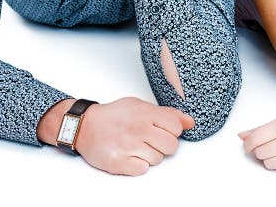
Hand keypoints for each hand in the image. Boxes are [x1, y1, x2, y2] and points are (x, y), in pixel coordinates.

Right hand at [75, 96, 194, 175]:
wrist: (85, 126)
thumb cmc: (114, 116)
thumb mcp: (141, 106)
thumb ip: (167, 114)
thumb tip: (190, 123)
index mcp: (146, 114)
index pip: (176, 127)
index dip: (172, 131)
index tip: (162, 130)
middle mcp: (139, 129)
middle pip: (171, 146)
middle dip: (164, 146)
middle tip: (151, 141)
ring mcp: (129, 146)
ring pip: (158, 159)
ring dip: (150, 156)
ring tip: (137, 147)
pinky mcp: (120, 162)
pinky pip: (143, 170)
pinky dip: (138, 165)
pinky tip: (130, 156)